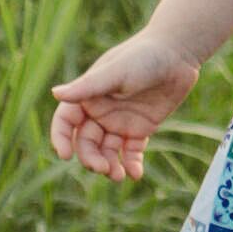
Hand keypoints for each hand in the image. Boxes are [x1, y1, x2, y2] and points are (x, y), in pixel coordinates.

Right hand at [50, 33, 200, 180]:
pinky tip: (135, 174)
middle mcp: (100, 112)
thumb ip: (88, 86)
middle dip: (91, 158)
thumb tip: (55, 93)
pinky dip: (131, 164)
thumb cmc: (142, 57)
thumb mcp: (115, 72)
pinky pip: (131, 152)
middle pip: (86, 142)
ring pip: (107, 151)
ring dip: (110, 166)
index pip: (65, 121)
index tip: (65, 155)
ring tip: (119, 177)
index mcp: (87, 96)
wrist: (177, 55)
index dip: (61, 138)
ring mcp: (119, 122)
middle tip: (103, 169)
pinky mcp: (140, 129)